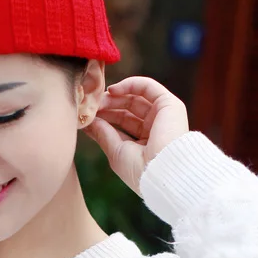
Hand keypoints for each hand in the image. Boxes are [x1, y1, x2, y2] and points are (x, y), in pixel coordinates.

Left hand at [84, 77, 188, 196]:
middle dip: (108, 104)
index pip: (123, 122)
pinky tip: (112, 90)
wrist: (164, 173)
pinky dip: (129, 84)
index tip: (87, 115)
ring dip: (114, 95)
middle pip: (128, 108)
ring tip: (98, 100)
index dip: (105, 116)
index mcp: (147, 142)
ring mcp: (164, 115)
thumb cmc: (141, 170)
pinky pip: (148, 86)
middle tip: (91, 105)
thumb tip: (87, 122)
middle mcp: (156, 127)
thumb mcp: (116, 152)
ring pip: (136, 96)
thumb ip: (103, 134)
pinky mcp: (170, 105)